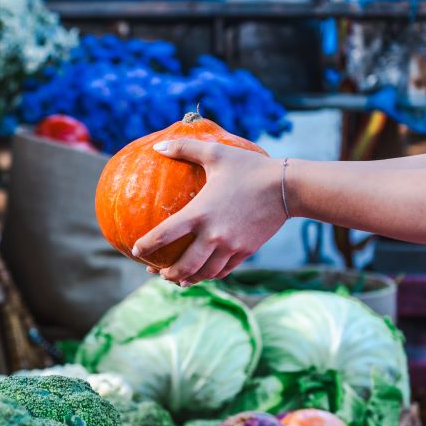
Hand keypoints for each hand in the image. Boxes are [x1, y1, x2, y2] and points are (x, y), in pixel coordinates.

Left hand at [131, 139, 287, 286]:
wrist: (289, 187)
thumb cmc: (249, 168)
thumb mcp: (216, 153)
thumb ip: (184, 148)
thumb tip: (157, 146)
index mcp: (200, 213)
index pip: (163, 235)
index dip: (146, 246)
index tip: (136, 251)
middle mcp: (213, 235)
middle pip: (183, 266)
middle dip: (167, 274)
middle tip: (157, 272)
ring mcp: (230, 247)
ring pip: (203, 273)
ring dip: (187, 279)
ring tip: (177, 278)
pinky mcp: (244, 252)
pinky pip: (222, 271)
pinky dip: (208, 275)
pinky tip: (202, 273)